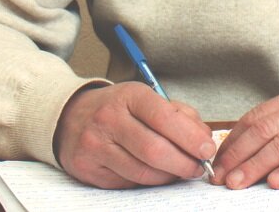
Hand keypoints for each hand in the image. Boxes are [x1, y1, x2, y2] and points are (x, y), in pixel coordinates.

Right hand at [54, 82, 215, 188]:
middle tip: (198, 168)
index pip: (164, 118)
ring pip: (142, 172)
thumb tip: (203, 138)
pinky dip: (148, 182)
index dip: (190, 137)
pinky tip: (156, 174)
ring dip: (169, 176)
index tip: (206, 149)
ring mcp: (95, 145)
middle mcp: (108, 119)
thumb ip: (178, 115)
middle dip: (183, 163)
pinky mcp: (88, 169)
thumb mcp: (146, 99)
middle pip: (154, 150)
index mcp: (128, 96)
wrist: (71, 116)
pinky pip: (128, 183)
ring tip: (181, 172)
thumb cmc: (118, 108)